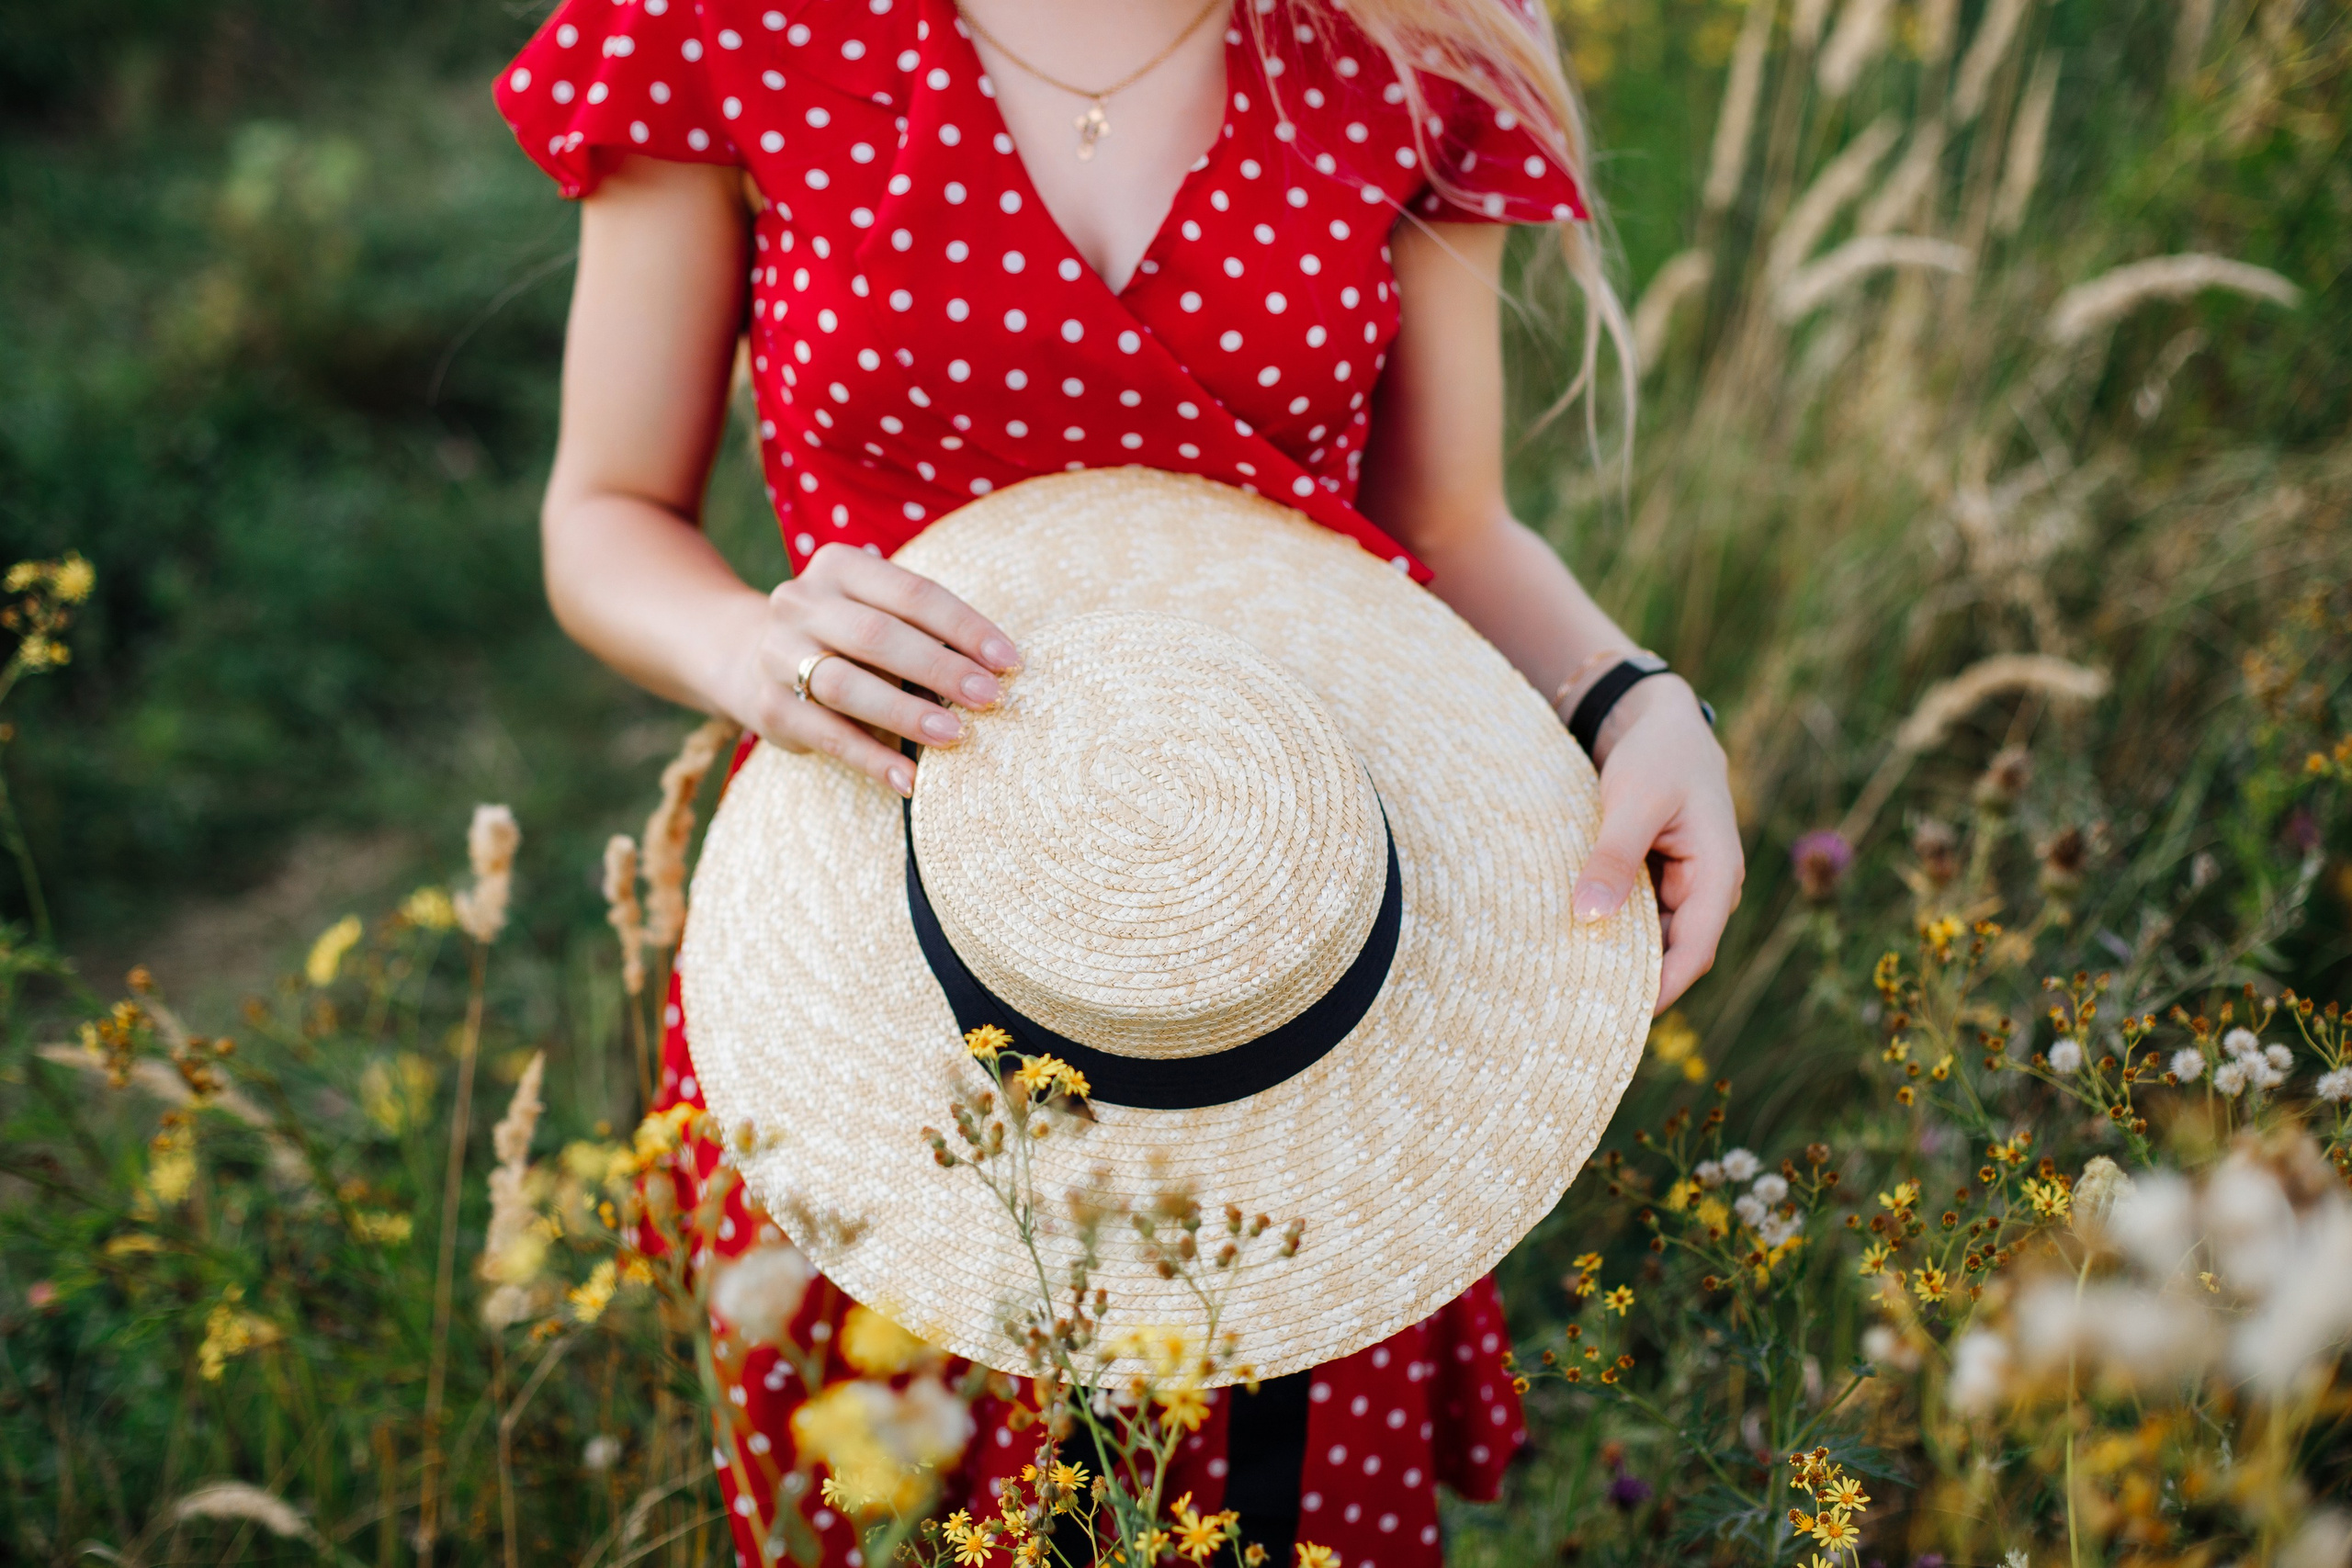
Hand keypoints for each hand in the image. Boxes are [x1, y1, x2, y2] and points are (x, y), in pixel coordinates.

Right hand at [714, 544, 1020, 796]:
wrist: (748, 655)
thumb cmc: (844, 635)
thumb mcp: (875, 613)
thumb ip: (921, 631)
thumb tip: (993, 673)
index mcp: (838, 566)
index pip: (912, 593)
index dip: (964, 626)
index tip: (1009, 660)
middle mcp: (801, 602)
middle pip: (878, 635)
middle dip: (940, 668)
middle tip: (989, 698)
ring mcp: (778, 653)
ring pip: (845, 684)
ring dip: (905, 713)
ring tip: (954, 736)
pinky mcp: (769, 706)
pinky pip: (826, 735)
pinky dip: (871, 759)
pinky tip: (908, 779)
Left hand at [1567, 676, 1743, 1012]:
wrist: (1660, 721)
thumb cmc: (1657, 755)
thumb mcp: (1633, 801)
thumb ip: (1614, 857)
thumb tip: (1589, 916)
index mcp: (1717, 873)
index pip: (1695, 950)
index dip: (1663, 989)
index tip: (1620, 1017)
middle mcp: (1706, 888)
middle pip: (1674, 953)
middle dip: (1636, 980)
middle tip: (1579, 1009)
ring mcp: (1684, 886)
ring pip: (1653, 938)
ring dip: (1620, 955)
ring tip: (1568, 983)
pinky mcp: (1659, 879)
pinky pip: (1638, 916)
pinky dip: (1612, 928)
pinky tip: (1574, 941)